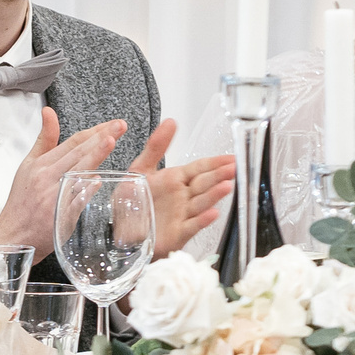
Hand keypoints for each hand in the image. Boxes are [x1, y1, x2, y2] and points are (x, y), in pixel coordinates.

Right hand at [0, 110, 128, 253]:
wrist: (12, 236)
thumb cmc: (22, 202)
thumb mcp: (28, 165)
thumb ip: (44, 139)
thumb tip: (48, 112)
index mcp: (42, 165)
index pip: (72, 142)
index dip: (94, 131)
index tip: (112, 124)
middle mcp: (47, 178)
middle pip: (77, 153)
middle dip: (101, 137)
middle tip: (120, 126)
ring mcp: (53, 197)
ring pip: (76, 172)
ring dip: (95, 156)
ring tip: (112, 141)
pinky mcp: (59, 216)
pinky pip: (73, 201)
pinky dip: (85, 190)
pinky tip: (97, 181)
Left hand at [128, 120, 234, 256]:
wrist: (121, 229)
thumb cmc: (132, 201)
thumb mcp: (141, 169)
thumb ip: (156, 146)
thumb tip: (170, 122)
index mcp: (175, 179)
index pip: (200, 168)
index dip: (215, 162)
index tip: (231, 157)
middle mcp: (182, 196)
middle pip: (204, 183)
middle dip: (219, 175)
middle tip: (233, 168)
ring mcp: (182, 214)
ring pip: (201, 202)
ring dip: (214, 195)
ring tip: (226, 186)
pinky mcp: (178, 233)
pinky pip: (192, 225)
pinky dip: (202, 220)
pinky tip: (212, 213)